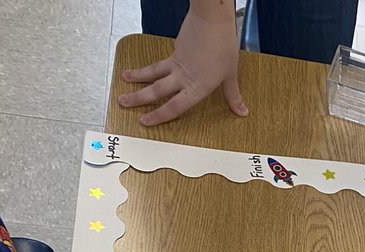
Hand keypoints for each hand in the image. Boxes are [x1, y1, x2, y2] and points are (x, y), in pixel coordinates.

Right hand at [118, 6, 246, 126]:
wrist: (212, 18)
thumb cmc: (222, 45)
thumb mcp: (230, 74)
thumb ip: (233, 95)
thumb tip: (242, 111)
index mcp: (197, 88)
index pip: (174, 107)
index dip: (158, 116)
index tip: (144, 121)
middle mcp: (183, 78)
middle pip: (156, 91)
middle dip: (138, 99)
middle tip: (122, 102)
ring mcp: (177, 63)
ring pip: (153, 74)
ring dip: (137, 78)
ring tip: (124, 80)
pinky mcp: (175, 51)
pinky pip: (160, 63)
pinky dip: (151, 67)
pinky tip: (146, 69)